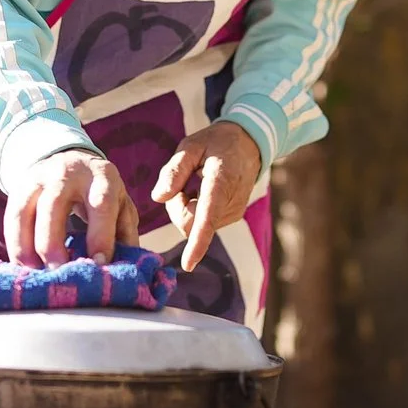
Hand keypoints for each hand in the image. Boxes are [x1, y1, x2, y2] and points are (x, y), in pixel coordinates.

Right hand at [6, 148, 133, 267]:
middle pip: (54, 205)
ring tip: (35, 273)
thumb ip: (125, 232)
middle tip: (58, 272)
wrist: (70, 159)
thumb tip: (127, 266)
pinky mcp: (20, 187)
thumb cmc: (100, 191)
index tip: (98, 264)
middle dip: (53, 243)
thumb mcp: (120, 203)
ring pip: (25, 211)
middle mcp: (68, 173)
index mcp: (102, 176)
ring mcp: (40, 178)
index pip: (101, 204)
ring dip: (27, 246)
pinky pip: (11, 217)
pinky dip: (15, 244)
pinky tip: (22, 265)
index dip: (100, 235)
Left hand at [152, 121, 262, 272]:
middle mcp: (230, 203)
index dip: (197, 242)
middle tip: (181, 182)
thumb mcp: (191, 146)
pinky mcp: (231, 217)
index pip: (207, 218)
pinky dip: (195, 209)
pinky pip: (202, 223)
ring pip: (195, 225)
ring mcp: (233, 213)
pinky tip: (203, 189)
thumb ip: (174, 170)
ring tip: (196, 181)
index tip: (188, 264)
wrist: (248, 144)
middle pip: (190, 223)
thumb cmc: (216, 143)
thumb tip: (158, 198)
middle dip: (176, 208)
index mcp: (221, 182)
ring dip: (186, 207)